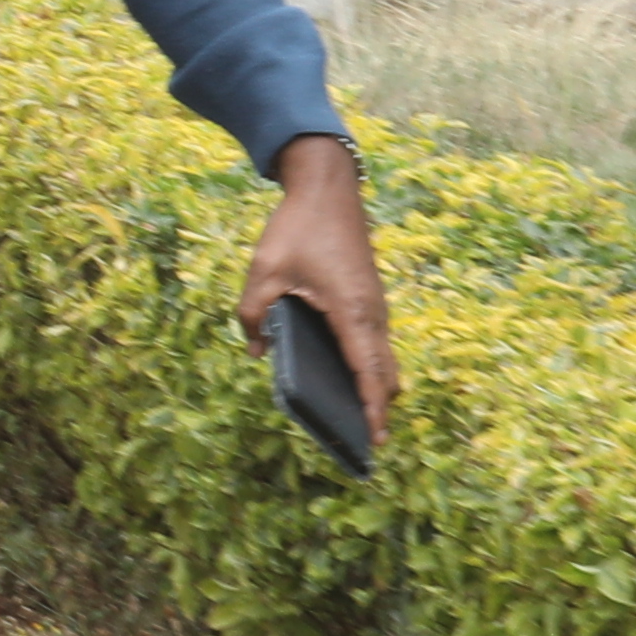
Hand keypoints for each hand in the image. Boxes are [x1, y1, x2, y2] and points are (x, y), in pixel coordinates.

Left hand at [237, 134, 397, 435]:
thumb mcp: (262, 271)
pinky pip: (374, 342)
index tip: (375, 440)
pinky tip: (348, 380)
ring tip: (357, 420)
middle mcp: (373, 313)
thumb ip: (252, 314)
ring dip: (375, 388)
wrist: (327, 191)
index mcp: (352, 312)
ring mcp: (375, 306)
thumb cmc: (297, 229)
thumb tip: (256, 352)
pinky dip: (369, 366)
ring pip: (382, 358)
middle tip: (363, 445)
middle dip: (376, 408)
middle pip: (383, 373)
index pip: (367, 372)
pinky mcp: (369, 298)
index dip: (372, 409)